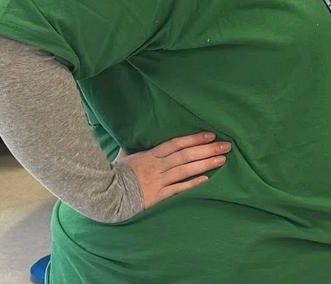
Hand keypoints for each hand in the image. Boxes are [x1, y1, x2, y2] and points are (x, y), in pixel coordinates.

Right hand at [116, 132, 230, 208]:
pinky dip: (192, 184)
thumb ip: (134, 147)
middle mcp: (157, 166)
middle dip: (207, 150)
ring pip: (185, 170)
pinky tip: (206, 179)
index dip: (194, 139)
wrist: (103, 195)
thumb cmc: (113, 174)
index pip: (176, 144)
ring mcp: (158, 181)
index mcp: (150, 155)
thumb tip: (134, 134)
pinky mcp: (157, 196)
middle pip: (186, 155)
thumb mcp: (124, 156)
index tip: (211, 135)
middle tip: (226, 146)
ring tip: (222, 159)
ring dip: (205, 164)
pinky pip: (178, 189)